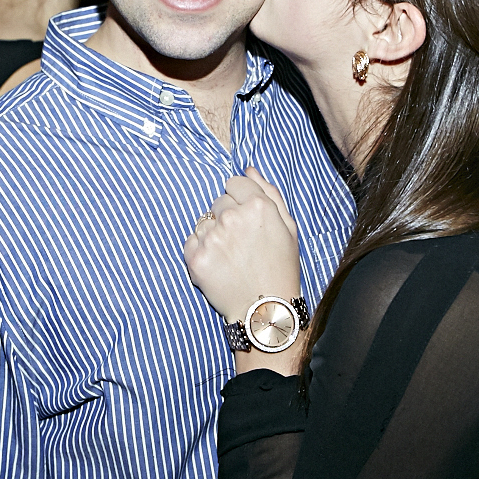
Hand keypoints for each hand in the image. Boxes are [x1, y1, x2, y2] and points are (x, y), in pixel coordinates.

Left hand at [183, 168, 299, 324]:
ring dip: (213, 234)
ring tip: (231, 255)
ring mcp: (212, 238)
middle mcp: (232, 218)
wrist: (265, 309)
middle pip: (218, 202)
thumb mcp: (288, 227)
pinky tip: (219, 263)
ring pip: (203, 221)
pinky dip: (201, 250)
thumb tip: (248, 168)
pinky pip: (191, 241)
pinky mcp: (196, 258)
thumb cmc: (280, 267)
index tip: (247, 218)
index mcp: (258, 206)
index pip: (234, 183)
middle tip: (242, 242)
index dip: (241, 200)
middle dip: (227, 216)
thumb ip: (269, 192)